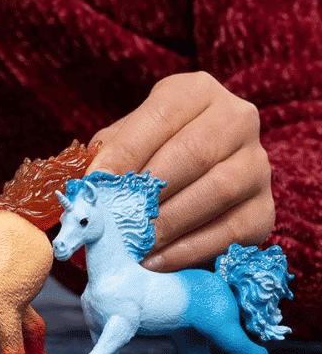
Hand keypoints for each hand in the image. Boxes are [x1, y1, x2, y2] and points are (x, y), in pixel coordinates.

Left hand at [86, 71, 273, 271]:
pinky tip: (156, 261)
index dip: (127, 151)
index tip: (96, 182)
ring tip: (133, 244)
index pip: (161, 116)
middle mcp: (237, 119)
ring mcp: (257, 164)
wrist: (189, 184)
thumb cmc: (147, 157)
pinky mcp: (265, 209)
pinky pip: (232, 231)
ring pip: (218, 190)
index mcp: (196, 92)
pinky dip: (189, 250)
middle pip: (194, 153)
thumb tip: (87, 186)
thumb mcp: (125, 143)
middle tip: (115, 220)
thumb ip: (107, 155)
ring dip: (169, 223)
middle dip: (149, 190)